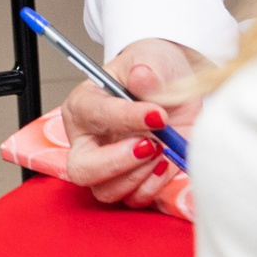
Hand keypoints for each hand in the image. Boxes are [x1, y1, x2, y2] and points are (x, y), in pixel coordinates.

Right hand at [60, 38, 208, 207]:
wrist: (174, 86)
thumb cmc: (152, 70)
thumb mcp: (151, 58)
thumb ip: (146, 68)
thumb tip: (142, 76)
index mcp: (83, 104)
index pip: (94, 116)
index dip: (126, 118)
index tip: (159, 115)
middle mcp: (88, 140)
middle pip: (82, 169)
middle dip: (119, 163)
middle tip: (151, 145)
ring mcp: (108, 165)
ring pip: (107, 191)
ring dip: (139, 175)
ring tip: (161, 148)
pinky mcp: (132, 180)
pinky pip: (135, 199)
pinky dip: (154, 185)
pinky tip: (166, 160)